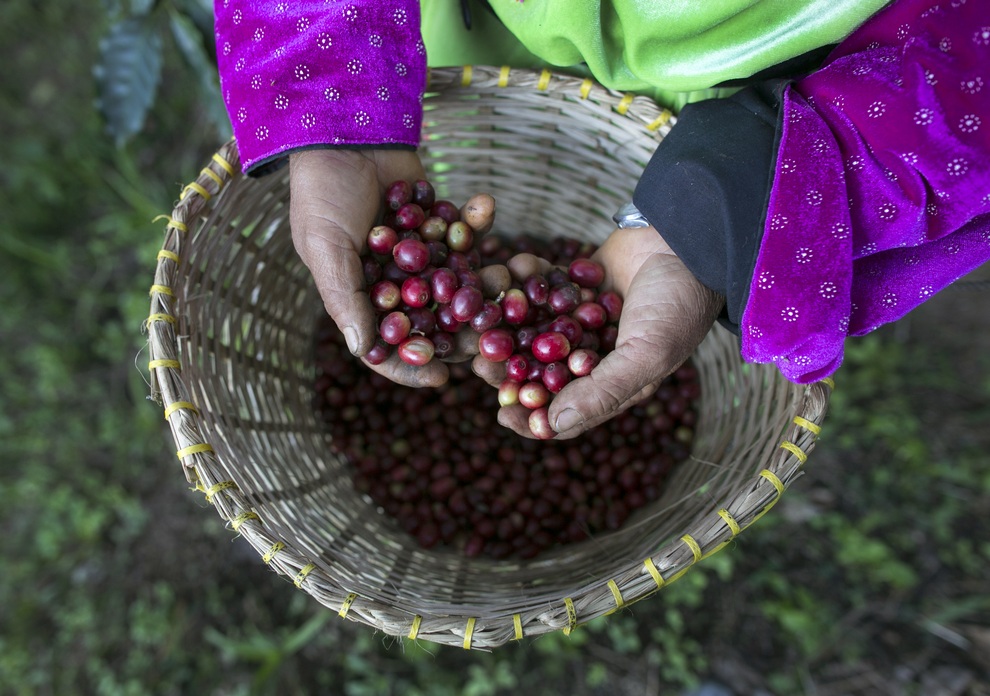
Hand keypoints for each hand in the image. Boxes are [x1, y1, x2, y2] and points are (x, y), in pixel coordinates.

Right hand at [289, 149, 500, 387]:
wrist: (339, 128)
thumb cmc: (322, 192)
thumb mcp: (325, 247)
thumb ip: (345, 298)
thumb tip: (362, 351)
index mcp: (363, 297)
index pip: (389, 345)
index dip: (413, 365)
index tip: (442, 378)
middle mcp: (395, 283)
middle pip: (434, 321)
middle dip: (464, 330)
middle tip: (494, 337)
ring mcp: (421, 255)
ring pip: (459, 281)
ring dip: (484, 280)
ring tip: (506, 274)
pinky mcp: (441, 224)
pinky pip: (465, 233)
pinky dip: (477, 221)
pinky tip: (485, 206)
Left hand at [477, 226, 722, 438]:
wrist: (692, 240)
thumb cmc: (677, 304)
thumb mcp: (646, 355)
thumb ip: (601, 392)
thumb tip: (552, 427)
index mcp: (613, 382)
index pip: (566, 412)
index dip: (532, 418)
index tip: (502, 414)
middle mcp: (594, 355)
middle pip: (540, 372)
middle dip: (509, 370)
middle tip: (480, 363)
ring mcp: (582, 320)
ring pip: (533, 331)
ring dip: (508, 326)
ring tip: (482, 321)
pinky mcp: (575, 284)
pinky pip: (541, 288)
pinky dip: (525, 280)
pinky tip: (509, 271)